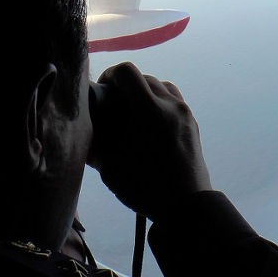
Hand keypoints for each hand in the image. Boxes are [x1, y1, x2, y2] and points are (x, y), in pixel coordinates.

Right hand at [88, 62, 211, 221]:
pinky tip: (150, 125)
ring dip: (145, 92)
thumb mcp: (110, 165)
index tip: (103, 90)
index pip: (127, 72)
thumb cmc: (144, 187)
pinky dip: (160, 103)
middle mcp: (170, 105)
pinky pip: (174, 101)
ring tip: (134, 113)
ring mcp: (185, 113)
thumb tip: (84, 128)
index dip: (110, 75)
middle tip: (115, 105)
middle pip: (144, 77)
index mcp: (149, 109)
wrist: (186, 207)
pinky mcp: (192, 124)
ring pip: (161, 86)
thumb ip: (96, 141)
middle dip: (126, 86)